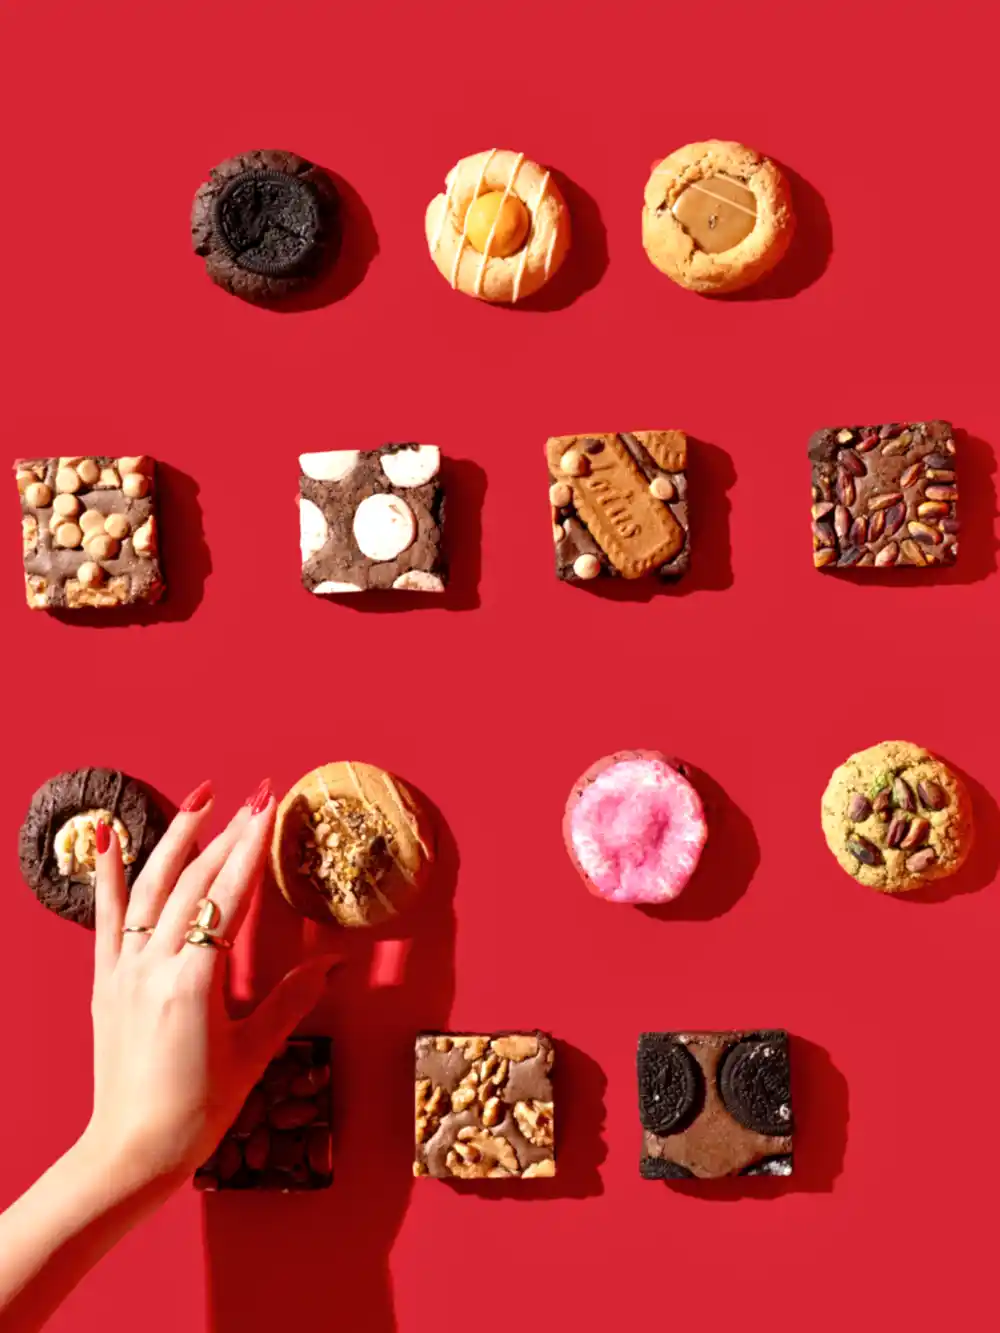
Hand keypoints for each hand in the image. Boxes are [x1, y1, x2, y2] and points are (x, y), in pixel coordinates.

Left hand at [81, 779, 334, 1189]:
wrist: (132, 1151)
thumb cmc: (198, 1109)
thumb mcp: (254, 1052)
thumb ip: (292, 999)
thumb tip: (334, 964)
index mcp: (194, 981)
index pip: (229, 896)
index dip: (251, 849)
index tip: (268, 809)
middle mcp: (154, 965)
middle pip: (195, 882)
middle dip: (227, 833)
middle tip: (253, 797)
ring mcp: (125, 970)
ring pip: (151, 888)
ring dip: (177, 839)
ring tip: (201, 801)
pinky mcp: (106, 982)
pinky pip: (106, 918)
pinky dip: (107, 875)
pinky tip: (110, 838)